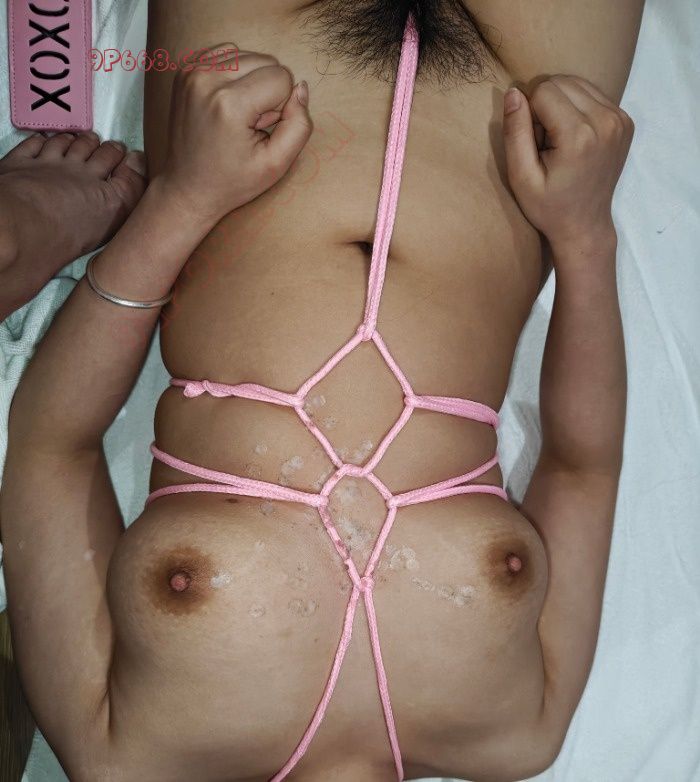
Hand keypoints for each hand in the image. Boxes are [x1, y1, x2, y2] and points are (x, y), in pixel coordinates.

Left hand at [156, 44, 311, 223]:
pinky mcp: (186, 68)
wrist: (188, 188)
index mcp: (229, 104)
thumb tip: (301, 87)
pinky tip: (227, 102)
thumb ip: (299, 125)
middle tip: (248, 125)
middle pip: (267, 61)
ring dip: (252, 83)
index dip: (280, 108)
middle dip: (267, 93)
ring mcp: (192, 70)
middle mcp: (207, 79)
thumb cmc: (232, 182)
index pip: (283, 77)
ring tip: (236, 115)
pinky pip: (228, 53)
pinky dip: (235, 74)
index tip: (259, 130)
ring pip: (250, 55)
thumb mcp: (276, 165)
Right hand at [502, 75, 633, 253]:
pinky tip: (574, 137)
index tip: (535, 144)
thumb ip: (515, 132)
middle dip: (546, 105)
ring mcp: (620, 119)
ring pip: (577, 84)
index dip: (530, 114)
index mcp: (580, 136)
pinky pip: (592, 94)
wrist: (584, 225)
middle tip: (546, 143)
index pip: (544, 90)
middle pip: (561, 81)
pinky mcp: (626, 120)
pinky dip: (577, 108)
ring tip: (560, 140)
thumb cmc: (548, 207)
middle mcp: (606, 121)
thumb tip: (513, 92)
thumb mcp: (520, 176)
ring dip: (561, 104)